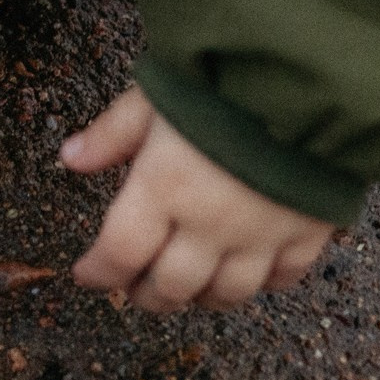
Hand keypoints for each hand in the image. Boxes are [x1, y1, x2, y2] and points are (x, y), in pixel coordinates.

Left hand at [62, 85, 334, 311]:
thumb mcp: (153, 97)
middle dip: (148, 294)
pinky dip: (262, 284)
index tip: (87, 275)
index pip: (121, 252)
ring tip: (186, 291)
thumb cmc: (221, 82)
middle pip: (173, 285)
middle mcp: (210, 224)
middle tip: (135, 290)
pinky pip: (284, 277)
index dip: (100, 271)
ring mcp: (262, 235)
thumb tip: (70, 158)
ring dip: (201, 298)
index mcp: (163, 189)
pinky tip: (249, 275)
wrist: (309, 81)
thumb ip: (112, 133)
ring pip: (228, 292)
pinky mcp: (308, 232)